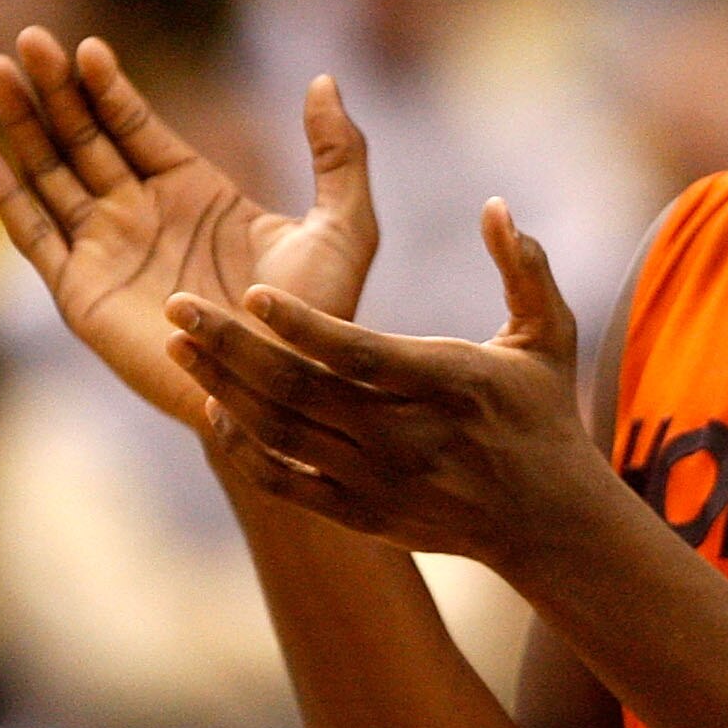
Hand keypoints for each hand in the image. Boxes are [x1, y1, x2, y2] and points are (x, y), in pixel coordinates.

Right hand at [0, 28, 377, 426]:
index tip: (87, 46)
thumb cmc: (319, 320)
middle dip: (55, 89)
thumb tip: (326, 81)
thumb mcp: (345, 226)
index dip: (108, 86)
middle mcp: (143, 214)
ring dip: (24, 124)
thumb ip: (339, 153)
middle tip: (29, 40)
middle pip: (84, 137)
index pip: (135, 124)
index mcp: (195, 192)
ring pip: (52, 173)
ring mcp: (108, 250)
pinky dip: (8, 198)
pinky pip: (35, 237)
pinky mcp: (83, 292)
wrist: (285, 390)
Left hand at [167, 199, 602, 567]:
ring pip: (282, 433)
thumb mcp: (549, 337)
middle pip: (301, 391)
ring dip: (223, 387)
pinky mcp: (363, 515)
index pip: (362, 354)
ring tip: (179, 345)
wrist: (549, 523)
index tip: (251, 291)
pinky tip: (215, 408)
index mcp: (452, 385)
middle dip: (232, 346)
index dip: (304, 326)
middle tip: (178, 305)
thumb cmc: (544, 414)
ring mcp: (381, 482)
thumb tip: (495, 204)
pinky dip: (244, 448)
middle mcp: (409, 438)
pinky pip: (286, 482)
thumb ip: (524, 267)